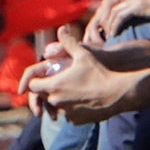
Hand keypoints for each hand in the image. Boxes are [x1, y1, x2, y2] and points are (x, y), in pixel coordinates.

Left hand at [24, 25, 147, 123]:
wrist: (116, 94)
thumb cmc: (99, 72)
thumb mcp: (84, 54)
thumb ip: (69, 42)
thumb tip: (62, 29)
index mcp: (54, 85)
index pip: (33, 86)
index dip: (35, 81)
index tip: (42, 77)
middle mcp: (56, 101)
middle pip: (43, 96)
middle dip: (48, 89)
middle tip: (58, 80)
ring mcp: (66, 113)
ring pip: (56, 107)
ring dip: (60, 99)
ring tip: (72, 89)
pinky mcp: (76, 121)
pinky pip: (68, 115)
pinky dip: (71, 108)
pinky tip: (81, 99)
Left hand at [84, 0, 149, 44]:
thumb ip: (142, 9)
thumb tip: (135, 20)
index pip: (112, 2)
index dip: (103, 16)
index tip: (100, 29)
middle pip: (108, 6)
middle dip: (100, 21)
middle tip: (96, 36)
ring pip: (112, 12)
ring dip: (106, 26)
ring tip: (104, 39)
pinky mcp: (139, 4)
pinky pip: (121, 16)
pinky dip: (115, 26)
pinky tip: (113, 36)